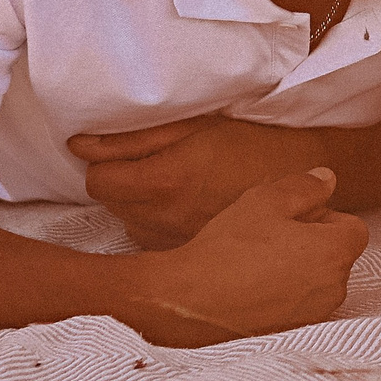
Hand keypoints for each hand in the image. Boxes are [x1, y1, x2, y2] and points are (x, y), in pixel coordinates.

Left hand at [71, 115, 323, 249]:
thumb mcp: (193, 127)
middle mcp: (164, 219)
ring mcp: (177, 241)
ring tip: (177, 187)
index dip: (105, 164)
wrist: (301, 177)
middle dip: (123, 183)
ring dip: (140, 204)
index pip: (97, 182)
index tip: (125, 156)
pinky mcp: (189, 254)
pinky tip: (187, 207)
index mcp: (164, 181)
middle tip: (156, 166)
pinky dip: (158, 223)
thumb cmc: (250, 143)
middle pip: (111, 203)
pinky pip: (152, 238)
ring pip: (129, 222)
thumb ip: (131, 138)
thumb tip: (78, 145)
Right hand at [134, 168, 368, 346]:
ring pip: (317, 280)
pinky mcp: (291, 332)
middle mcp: (333, 288)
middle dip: (313, 242)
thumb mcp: (266, 201)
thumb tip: (328, 179)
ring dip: (298, 268)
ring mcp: (313, 315)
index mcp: (335, 253)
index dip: (325, 216)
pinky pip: (298, 304)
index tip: (292, 217)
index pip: (354, 228)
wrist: (189, 301)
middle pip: (337, 255)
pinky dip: (284, 293)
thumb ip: (304, 187)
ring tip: (256, 261)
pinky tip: (251, 285)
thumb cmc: (229, 248)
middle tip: (270, 235)